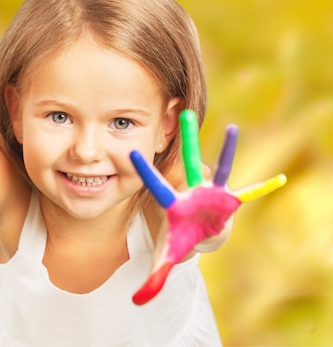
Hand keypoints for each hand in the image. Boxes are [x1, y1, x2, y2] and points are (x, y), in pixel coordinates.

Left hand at [129, 110, 286, 304]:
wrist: (194, 235)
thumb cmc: (177, 239)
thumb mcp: (165, 256)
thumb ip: (152, 275)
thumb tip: (137, 301)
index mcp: (172, 203)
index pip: (156, 186)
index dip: (145, 171)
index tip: (132, 152)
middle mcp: (192, 191)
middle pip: (188, 163)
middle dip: (188, 140)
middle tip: (182, 112)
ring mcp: (212, 193)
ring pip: (219, 168)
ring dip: (226, 150)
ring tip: (232, 128)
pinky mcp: (230, 200)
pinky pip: (249, 194)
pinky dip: (263, 189)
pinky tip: (281, 181)